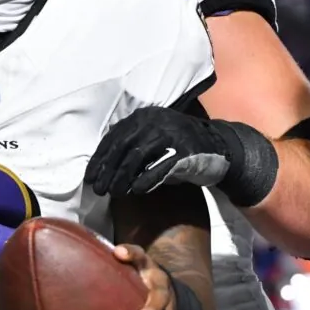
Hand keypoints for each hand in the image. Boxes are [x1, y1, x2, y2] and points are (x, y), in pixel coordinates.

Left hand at [86, 106, 275, 207]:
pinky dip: (146, 179)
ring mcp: (172, 133)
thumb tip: (102, 169)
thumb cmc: (178, 147)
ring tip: (115, 193)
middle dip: (108, 170)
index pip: (114, 137)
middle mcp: (155, 120)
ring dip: (122, 177)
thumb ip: (130, 147)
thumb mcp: (152, 139)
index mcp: (143, 116)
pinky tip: (136, 190)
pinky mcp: (186, 149)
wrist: (219, 146)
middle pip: (123, 146)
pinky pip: (161, 165)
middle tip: (99, 189)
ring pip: (138, 155)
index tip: (90, 177)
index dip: (99, 158)